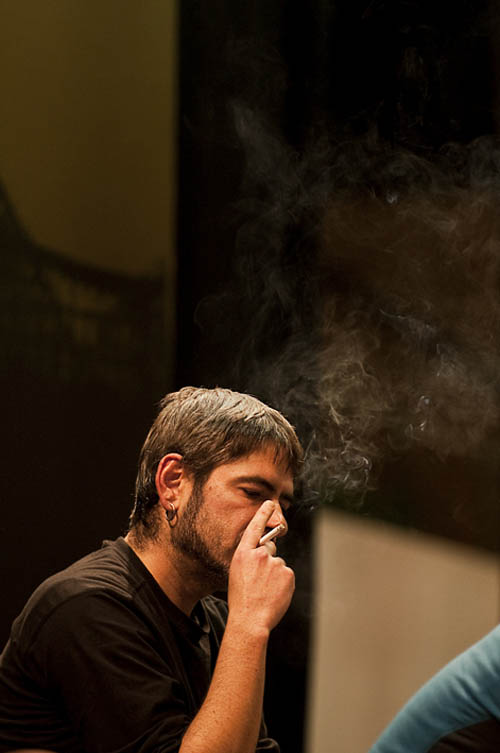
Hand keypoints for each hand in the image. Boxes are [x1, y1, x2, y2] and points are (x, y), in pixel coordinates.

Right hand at [227, 500, 294, 632]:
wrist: (250, 619)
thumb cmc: (242, 599)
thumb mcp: (238, 573)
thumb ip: (251, 559)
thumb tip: (266, 555)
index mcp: (243, 554)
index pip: (254, 528)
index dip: (262, 514)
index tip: (270, 503)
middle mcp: (259, 555)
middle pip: (270, 549)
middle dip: (268, 560)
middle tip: (260, 579)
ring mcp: (275, 564)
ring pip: (279, 565)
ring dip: (275, 575)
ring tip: (265, 591)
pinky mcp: (288, 574)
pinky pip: (287, 574)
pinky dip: (283, 583)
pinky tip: (274, 593)